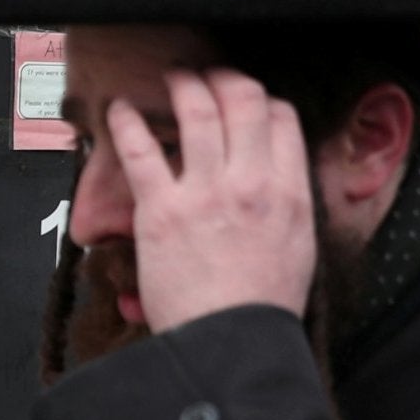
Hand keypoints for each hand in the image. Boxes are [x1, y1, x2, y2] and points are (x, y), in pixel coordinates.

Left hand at [104, 69, 315, 329]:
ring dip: (183, 85)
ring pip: (197, 113)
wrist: (230, 343)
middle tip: (208, 76)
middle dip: (224, 78)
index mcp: (289, 192)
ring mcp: (204, 193)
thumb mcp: (299, 249)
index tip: (248, 99)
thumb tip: (280, 179)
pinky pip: (141, 152)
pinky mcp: (161, 211)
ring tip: (173, 77)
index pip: (282, 118)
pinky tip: (120, 109)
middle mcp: (250, 183)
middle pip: (242, 101)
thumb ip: (289, 205)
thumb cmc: (260, 308)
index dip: (263, 99)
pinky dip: (127, 123)